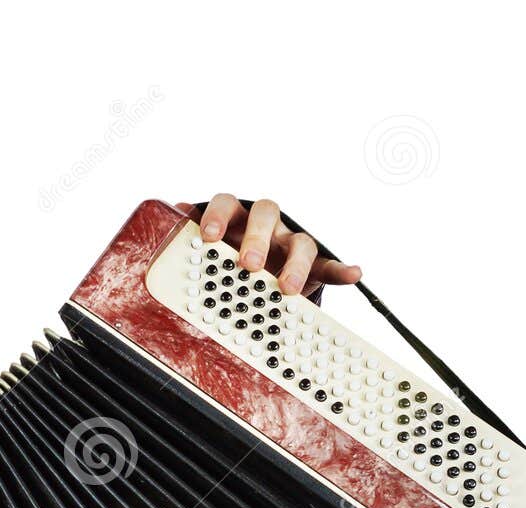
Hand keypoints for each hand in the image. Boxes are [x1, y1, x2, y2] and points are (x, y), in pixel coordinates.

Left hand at [174, 195, 361, 298]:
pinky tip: (353, 274)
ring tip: (288, 286)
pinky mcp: (313, 265)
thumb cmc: (226, 258)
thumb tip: (172, 208)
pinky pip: (330, 265)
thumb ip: (189, 235)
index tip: (208, 235)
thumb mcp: (206, 252)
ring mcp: (290, 242)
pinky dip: (341, 270)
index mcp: (235, 218)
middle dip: (257, 238)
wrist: (255, 275)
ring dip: (295, 261)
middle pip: (266, 215)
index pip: (227, 204)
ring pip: (299, 240)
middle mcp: (265, 225)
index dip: (217, 216)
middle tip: (248, 264)